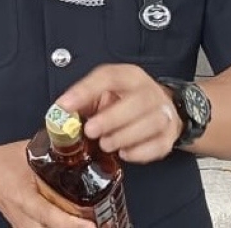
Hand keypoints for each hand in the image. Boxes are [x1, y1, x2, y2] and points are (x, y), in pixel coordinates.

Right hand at [0, 141, 92, 227]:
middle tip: (105, 225)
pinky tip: (82, 225)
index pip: (46, 213)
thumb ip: (55, 152)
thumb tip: (82, 144)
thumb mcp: (28, 152)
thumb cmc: (4, 162)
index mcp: (22, 196)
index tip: (90, 225)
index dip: (69, 222)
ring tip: (98, 226)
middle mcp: (23, 218)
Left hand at [56, 64, 180, 162]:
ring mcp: (163, 113)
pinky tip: (125, 153)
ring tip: (105, 144)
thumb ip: (84, 99)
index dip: (85, 90)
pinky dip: (140, 152)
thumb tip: (61, 112)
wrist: (160, 107)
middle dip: (112, 118)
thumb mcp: (104, 91)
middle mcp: (149, 91)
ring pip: (151, 123)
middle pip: (137, 101)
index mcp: (129, 76)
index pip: (108, 76)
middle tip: (91, 131)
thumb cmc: (126, 100)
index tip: (65, 105)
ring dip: (124, 136)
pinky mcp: (168, 136)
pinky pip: (158, 145)